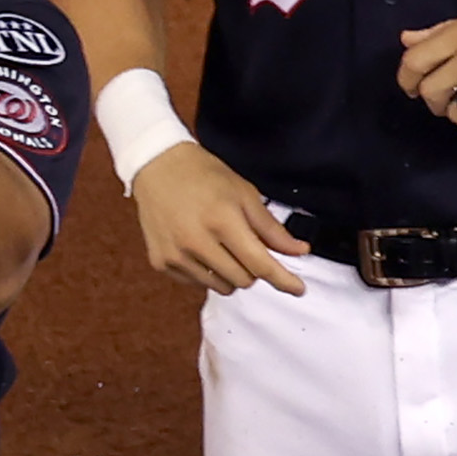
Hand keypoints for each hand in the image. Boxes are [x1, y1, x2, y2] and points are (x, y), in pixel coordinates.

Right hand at [129, 141, 310, 297]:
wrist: (158, 166)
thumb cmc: (204, 175)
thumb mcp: (244, 193)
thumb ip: (271, 228)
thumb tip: (298, 251)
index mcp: (222, 220)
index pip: (260, 264)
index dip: (283, 279)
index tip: (298, 289)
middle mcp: (196, 241)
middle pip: (243, 280)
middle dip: (253, 268)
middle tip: (246, 247)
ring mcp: (176, 255)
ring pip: (221, 286)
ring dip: (231, 273)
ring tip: (222, 247)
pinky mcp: (162, 262)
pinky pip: (197, 283)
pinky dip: (207, 272)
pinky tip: (200, 248)